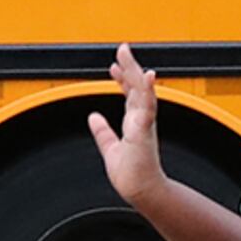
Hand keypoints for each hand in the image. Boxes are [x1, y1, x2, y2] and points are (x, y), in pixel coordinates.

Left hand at [81, 44, 166, 203]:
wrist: (141, 191)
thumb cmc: (132, 174)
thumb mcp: (111, 148)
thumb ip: (103, 132)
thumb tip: (93, 118)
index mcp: (135, 123)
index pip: (129, 95)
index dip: (123, 79)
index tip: (113, 66)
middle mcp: (141, 120)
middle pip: (137, 88)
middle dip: (130, 67)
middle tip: (123, 49)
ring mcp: (145, 124)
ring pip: (143, 91)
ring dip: (136, 73)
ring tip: (128, 56)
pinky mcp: (145, 130)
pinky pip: (147, 106)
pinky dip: (147, 91)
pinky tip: (146, 77)